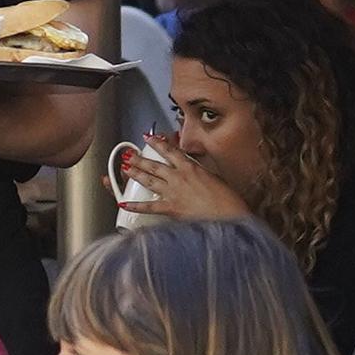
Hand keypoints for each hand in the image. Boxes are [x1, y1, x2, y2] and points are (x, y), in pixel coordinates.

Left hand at [120, 134, 253, 220]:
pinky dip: (136, 206)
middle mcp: (179, 178)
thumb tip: (195, 164)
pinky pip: (149, 206)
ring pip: (149, 180)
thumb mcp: (215, 176)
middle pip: (154, 165)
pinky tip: (124, 203)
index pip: (170, 151)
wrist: (230, 217)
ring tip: (125, 169)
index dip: (157, 143)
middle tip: (129, 154)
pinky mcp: (171, 208)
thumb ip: (201, 169)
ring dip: (135, 174)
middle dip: (139, 159)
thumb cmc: (227, 200)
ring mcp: (173, 192)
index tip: (149, 138)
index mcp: (191, 168)